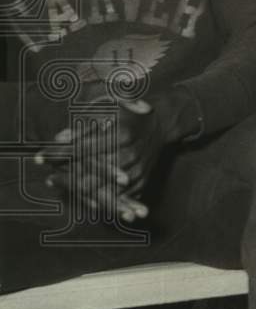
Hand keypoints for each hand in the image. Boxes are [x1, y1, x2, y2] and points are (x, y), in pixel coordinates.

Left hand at [38, 98, 166, 219]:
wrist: (162, 123)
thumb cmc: (131, 114)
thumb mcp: (109, 109)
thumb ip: (85, 126)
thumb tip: (59, 139)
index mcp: (122, 135)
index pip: (81, 148)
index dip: (58, 154)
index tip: (40, 157)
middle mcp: (130, 155)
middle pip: (89, 175)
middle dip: (65, 177)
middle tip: (48, 178)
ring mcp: (136, 171)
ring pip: (100, 189)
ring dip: (76, 189)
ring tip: (59, 185)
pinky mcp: (141, 181)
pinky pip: (116, 197)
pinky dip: (97, 198)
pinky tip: (82, 196)